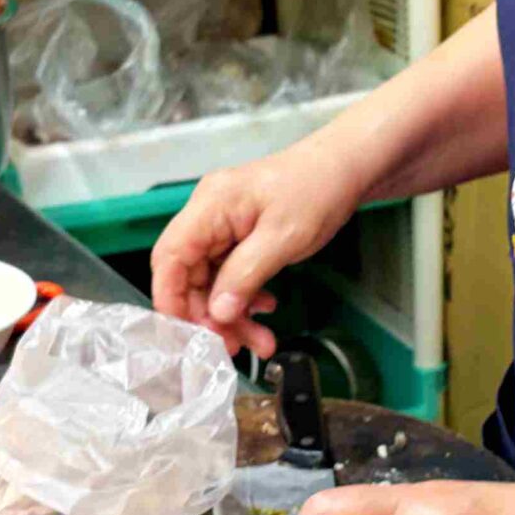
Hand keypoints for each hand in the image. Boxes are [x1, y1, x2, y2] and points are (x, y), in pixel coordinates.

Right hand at [151, 140, 364, 359]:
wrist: (345, 168)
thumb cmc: (318, 188)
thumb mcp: (284, 238)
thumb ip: (245, 276)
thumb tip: (217, 312)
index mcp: (210, 206)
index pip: (169, 257)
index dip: (170, 298)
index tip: (186, 334)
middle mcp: (209, 215)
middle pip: (188, 275)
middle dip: (210, 315)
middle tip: (233, 346)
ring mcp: (224, 226)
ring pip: (212, 281)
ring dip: (232, 314)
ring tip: (260, 342)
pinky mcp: (240, 236)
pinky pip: (230, 275)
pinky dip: (245, 298)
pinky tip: (264, 311)